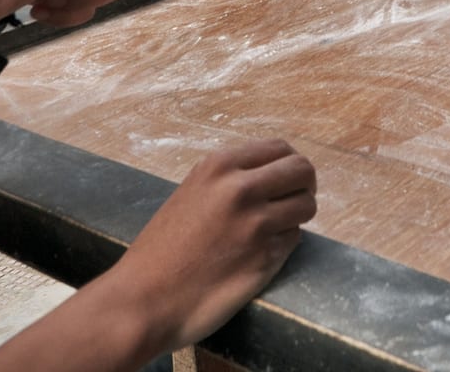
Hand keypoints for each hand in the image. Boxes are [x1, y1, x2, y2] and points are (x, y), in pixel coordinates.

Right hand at [112, 140, 316, 350]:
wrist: (143, 300)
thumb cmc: (161, 251)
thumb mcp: (192, 193)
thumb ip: (230, 179)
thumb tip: (272, 174)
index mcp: (220, 166)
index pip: (280, 148)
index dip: (289, 164)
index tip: (286, 181)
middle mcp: (242, 188)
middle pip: (302, 171)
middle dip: (304, 186)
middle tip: (292, 203)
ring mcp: (257, 223)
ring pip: (307, 205)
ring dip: (297, 217)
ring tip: (273, 231)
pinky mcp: (266, 258)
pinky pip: (294, 239)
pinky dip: (284, 245)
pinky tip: (259, 255)